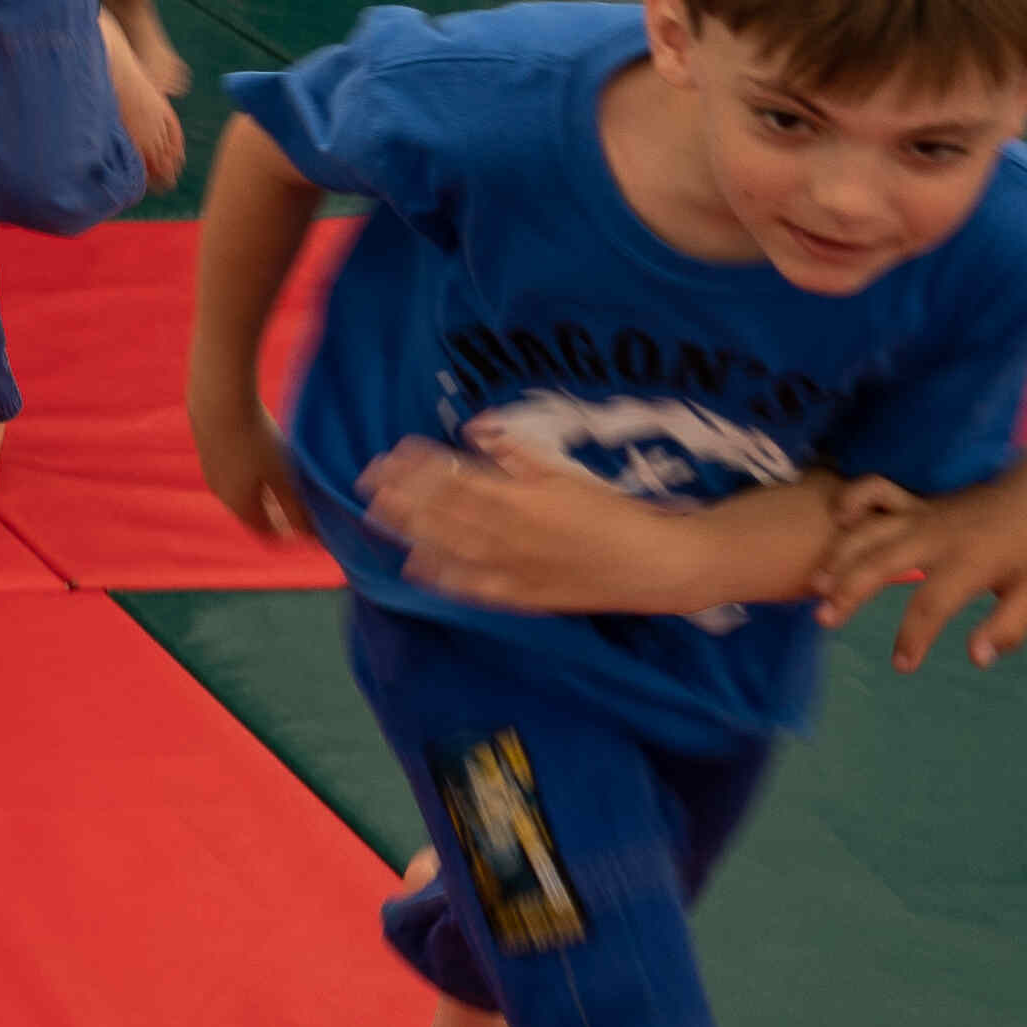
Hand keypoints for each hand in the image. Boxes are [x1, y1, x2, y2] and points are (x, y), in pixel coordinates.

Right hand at [191, 379, 303, 545]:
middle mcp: (222, 495)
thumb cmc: (257, 440)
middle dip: (277, 513)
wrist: (218, 401)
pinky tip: (262, 455)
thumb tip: (310, 536)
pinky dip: (250, 475)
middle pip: (253, 514)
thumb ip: (296, 509)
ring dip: (263, 493)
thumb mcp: (284, 477)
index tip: (309, 525)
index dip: (289, 533)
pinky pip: (232, 475)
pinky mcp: (209, 453)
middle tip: (300, 502)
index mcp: (241, 506)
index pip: (267, 533)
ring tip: (284, 477)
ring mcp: (212, 473)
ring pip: (242, 493)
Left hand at [360, 436, 687, 611]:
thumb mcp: (568, 474)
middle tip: (367, 480)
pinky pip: (477, 587)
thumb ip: (518, 455)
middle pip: (445, 513)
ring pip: (452, 547)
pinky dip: (445, 577)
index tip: (390, 453)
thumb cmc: (615, 513)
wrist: (658, 566)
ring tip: (378, 515)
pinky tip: (416, 568)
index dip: (420, 467)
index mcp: (522, 499)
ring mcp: (516, 568)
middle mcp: (511, 535)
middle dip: (403, 495)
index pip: (458, 480)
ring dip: (413, 530)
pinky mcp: (527, 596)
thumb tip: (476, 431)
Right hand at [826, 468, 1026, 669]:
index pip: (930, 606)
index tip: (902, 665)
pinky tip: (837, 522)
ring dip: (838, 557)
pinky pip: (874, 492)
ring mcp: (921, 514)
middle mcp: (935, 537)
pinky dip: (851, 502)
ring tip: (817, 586)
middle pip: (879, 563)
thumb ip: (1008, 629)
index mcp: (969, 563)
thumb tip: (976, 658)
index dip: (912, 638)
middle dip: (848, 593)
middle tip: (825, 620)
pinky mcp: (915, 501)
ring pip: (867, 532)